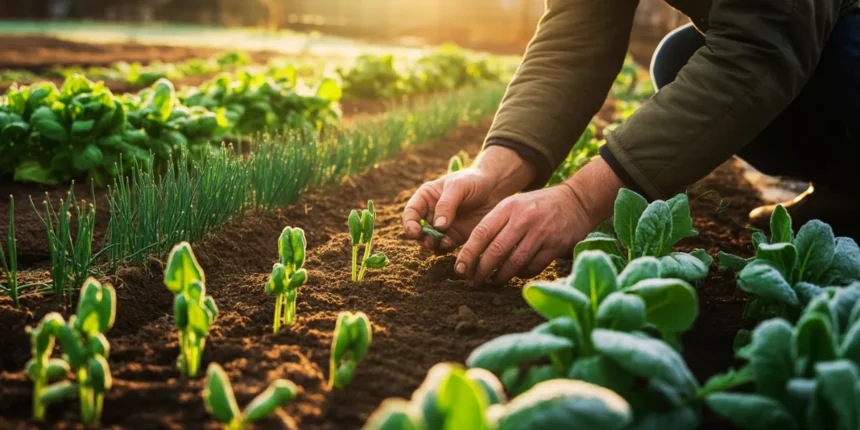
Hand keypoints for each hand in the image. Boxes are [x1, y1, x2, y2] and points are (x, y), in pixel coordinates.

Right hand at [402, 146, 535, 250]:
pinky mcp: (455, 236)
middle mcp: (431, 213)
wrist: (495, 188)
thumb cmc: (474, 180)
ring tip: (441, 243)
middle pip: (418, 230)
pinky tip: (450, 244)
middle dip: (421, 238)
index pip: (411, 212)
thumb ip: (446, 204)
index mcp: (426, 197)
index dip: (409, 223)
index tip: (415, 231)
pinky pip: (445, 246)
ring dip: (432, 245)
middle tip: (429, 242)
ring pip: (430, 241)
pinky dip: (445, 248)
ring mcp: (443, 226)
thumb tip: (437, 226)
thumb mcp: (458, 186)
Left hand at [456, 157, 623, 284]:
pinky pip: (532, 268)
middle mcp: (523, 219)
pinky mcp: (555, 246)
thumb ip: (495, 224)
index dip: (468, 254)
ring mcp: (540, 233)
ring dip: (500, 277)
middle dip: (481, 271)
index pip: (481, 233)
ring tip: (491, 282)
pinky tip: (516, 275)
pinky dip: (521, 275)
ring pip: (513, 263)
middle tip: (473, 282)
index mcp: (508, 207)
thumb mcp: (514, 205)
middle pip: (495, 251)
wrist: (576, 201)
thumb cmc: (538, 206)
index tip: (460, 269)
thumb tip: (472, 251)